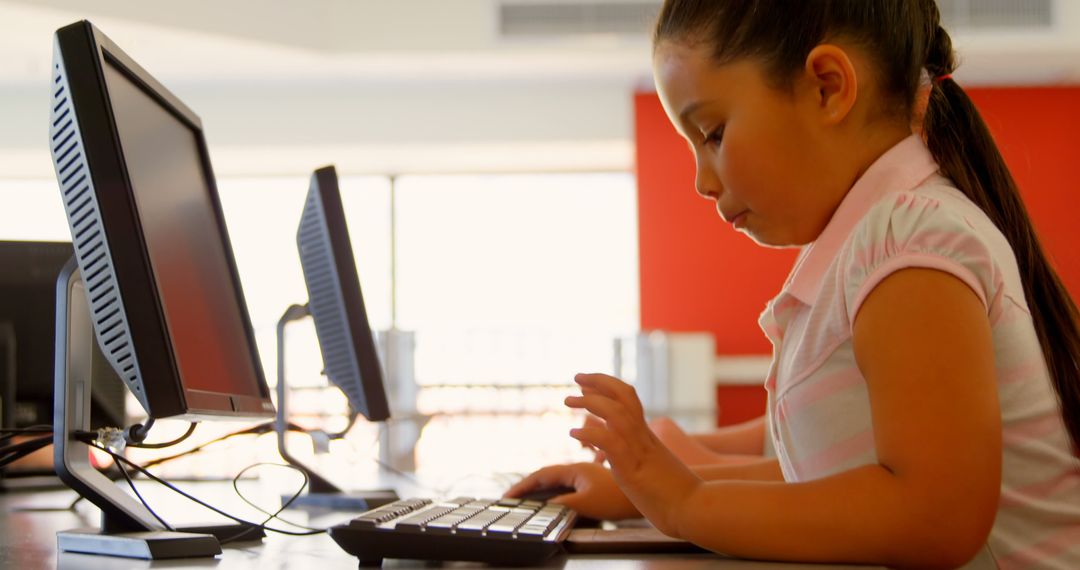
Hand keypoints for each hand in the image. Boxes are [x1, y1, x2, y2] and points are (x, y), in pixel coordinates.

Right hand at [504, 462, 639, 520]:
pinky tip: (554, 497)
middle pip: (548, 475)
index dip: (523, 486)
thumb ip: (564, 503)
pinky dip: (555, 487)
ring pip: (559, 477)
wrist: (649, 492)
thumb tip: (544, 506)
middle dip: (528, 485)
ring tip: (527, 496)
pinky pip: (568, 482)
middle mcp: (580, 469)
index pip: (542, 476)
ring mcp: (588, 475)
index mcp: (575, 471)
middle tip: (512, 497)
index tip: (508, 496)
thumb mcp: (587, 503)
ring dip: (541, 484)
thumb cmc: (620, 497)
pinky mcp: (596, 482)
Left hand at [565, 373, 700, 536]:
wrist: (694, 508)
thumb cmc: (677, 494)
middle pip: (623, 394)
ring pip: (615, 412)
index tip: (587, 384)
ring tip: (568, 400)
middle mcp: (643, 436)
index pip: (629, 399)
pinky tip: (574, 432)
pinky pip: (610, 441)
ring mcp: (639, 450)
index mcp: (647, 435)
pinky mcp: (632, 468)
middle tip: (576, 378)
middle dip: (598, 382)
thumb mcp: (653, 467)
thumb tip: (621, 458)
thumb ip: (639, 456)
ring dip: (589, 401)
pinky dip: (590, 432)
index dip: (608, 386)